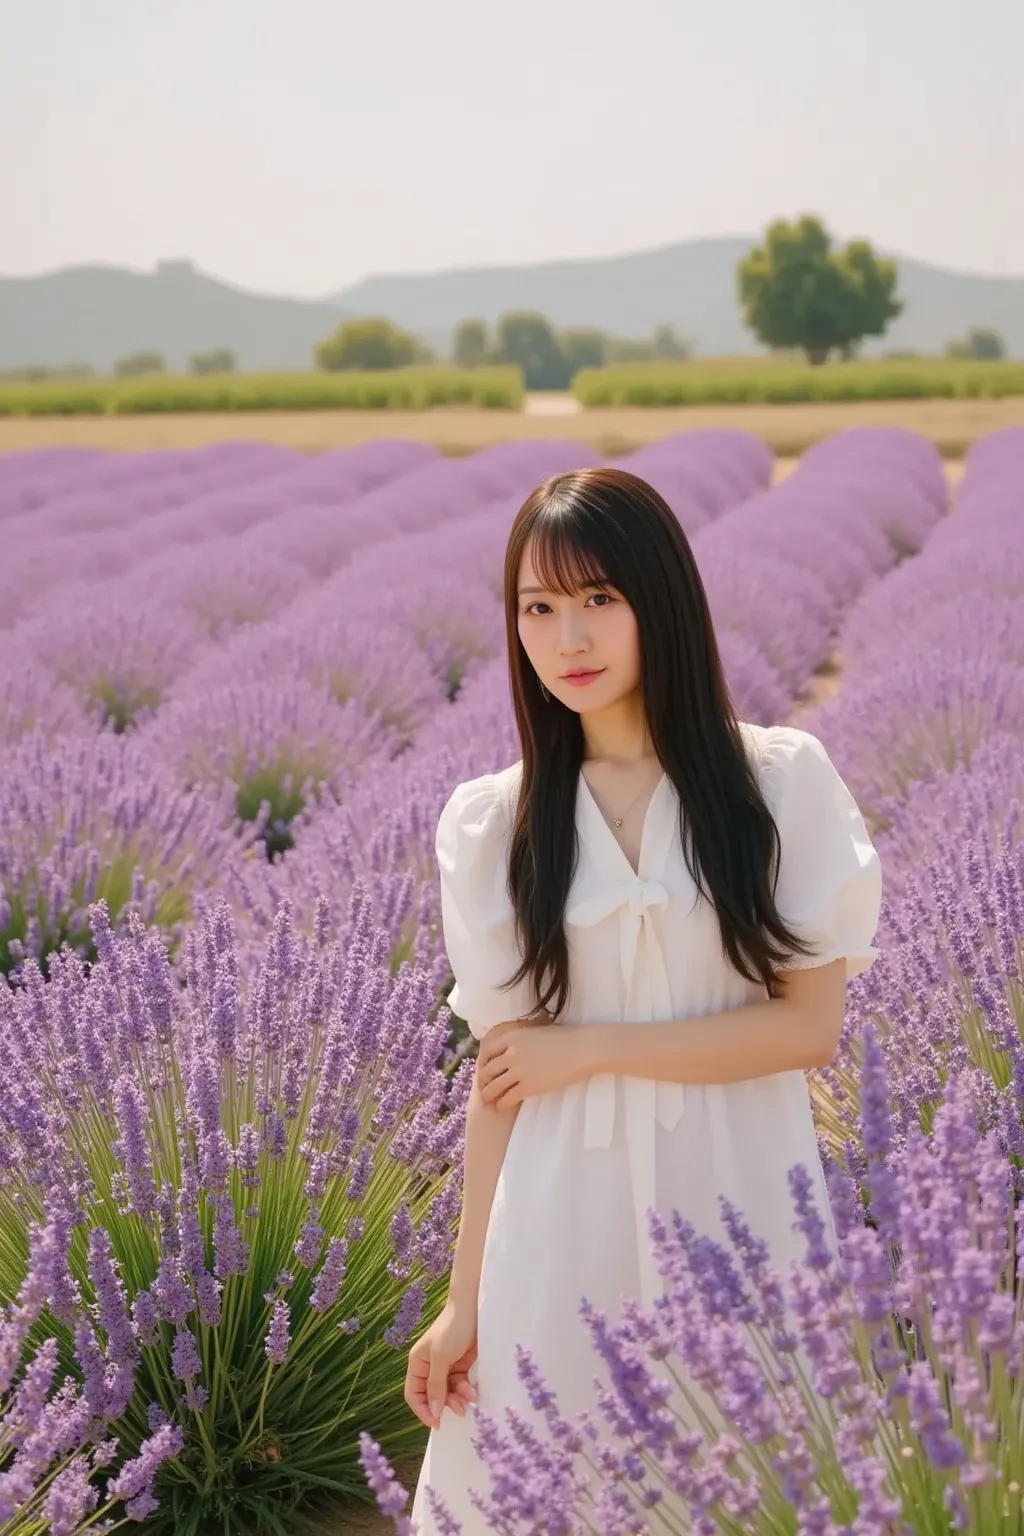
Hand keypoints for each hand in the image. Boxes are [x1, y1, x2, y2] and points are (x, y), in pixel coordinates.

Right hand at [405, 1301, 478, 1429]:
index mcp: (417, 1363)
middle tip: (460, 1410)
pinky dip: (467, 1391)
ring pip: (448, 1394)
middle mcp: (429, 1368)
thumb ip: (435, 1385)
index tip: (436, 1423)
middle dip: (445, 1405)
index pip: (413, 1394)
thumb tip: (433, 1412)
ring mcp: (446, 1367)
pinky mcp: (461, 1366)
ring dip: (459, 1399)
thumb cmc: (452, 1328)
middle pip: (433, 1397)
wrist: (474, 1308)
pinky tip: (474, 1392)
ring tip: (470, 1399)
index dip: (422, 1410)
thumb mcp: (440, 1356)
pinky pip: (461, 1386)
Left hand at [477, 1020, 591, 1109]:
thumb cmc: (564, 1037)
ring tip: (487, 1102)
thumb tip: (512, 1045)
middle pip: (488, 1070)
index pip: (487, 1051)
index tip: (484, 1069)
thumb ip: (520, 1038)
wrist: (581, 1049)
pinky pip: (508, 1098)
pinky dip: (502, 1104)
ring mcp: (519, 1070)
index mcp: (512, 1036)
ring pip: (495, 1086)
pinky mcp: (529, 1086)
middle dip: (483, 1081)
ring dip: (488, 1095)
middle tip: (483, 1088)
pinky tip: (502, 1107)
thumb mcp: (535, 1030)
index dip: (483, 1062)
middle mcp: (511, 1053)